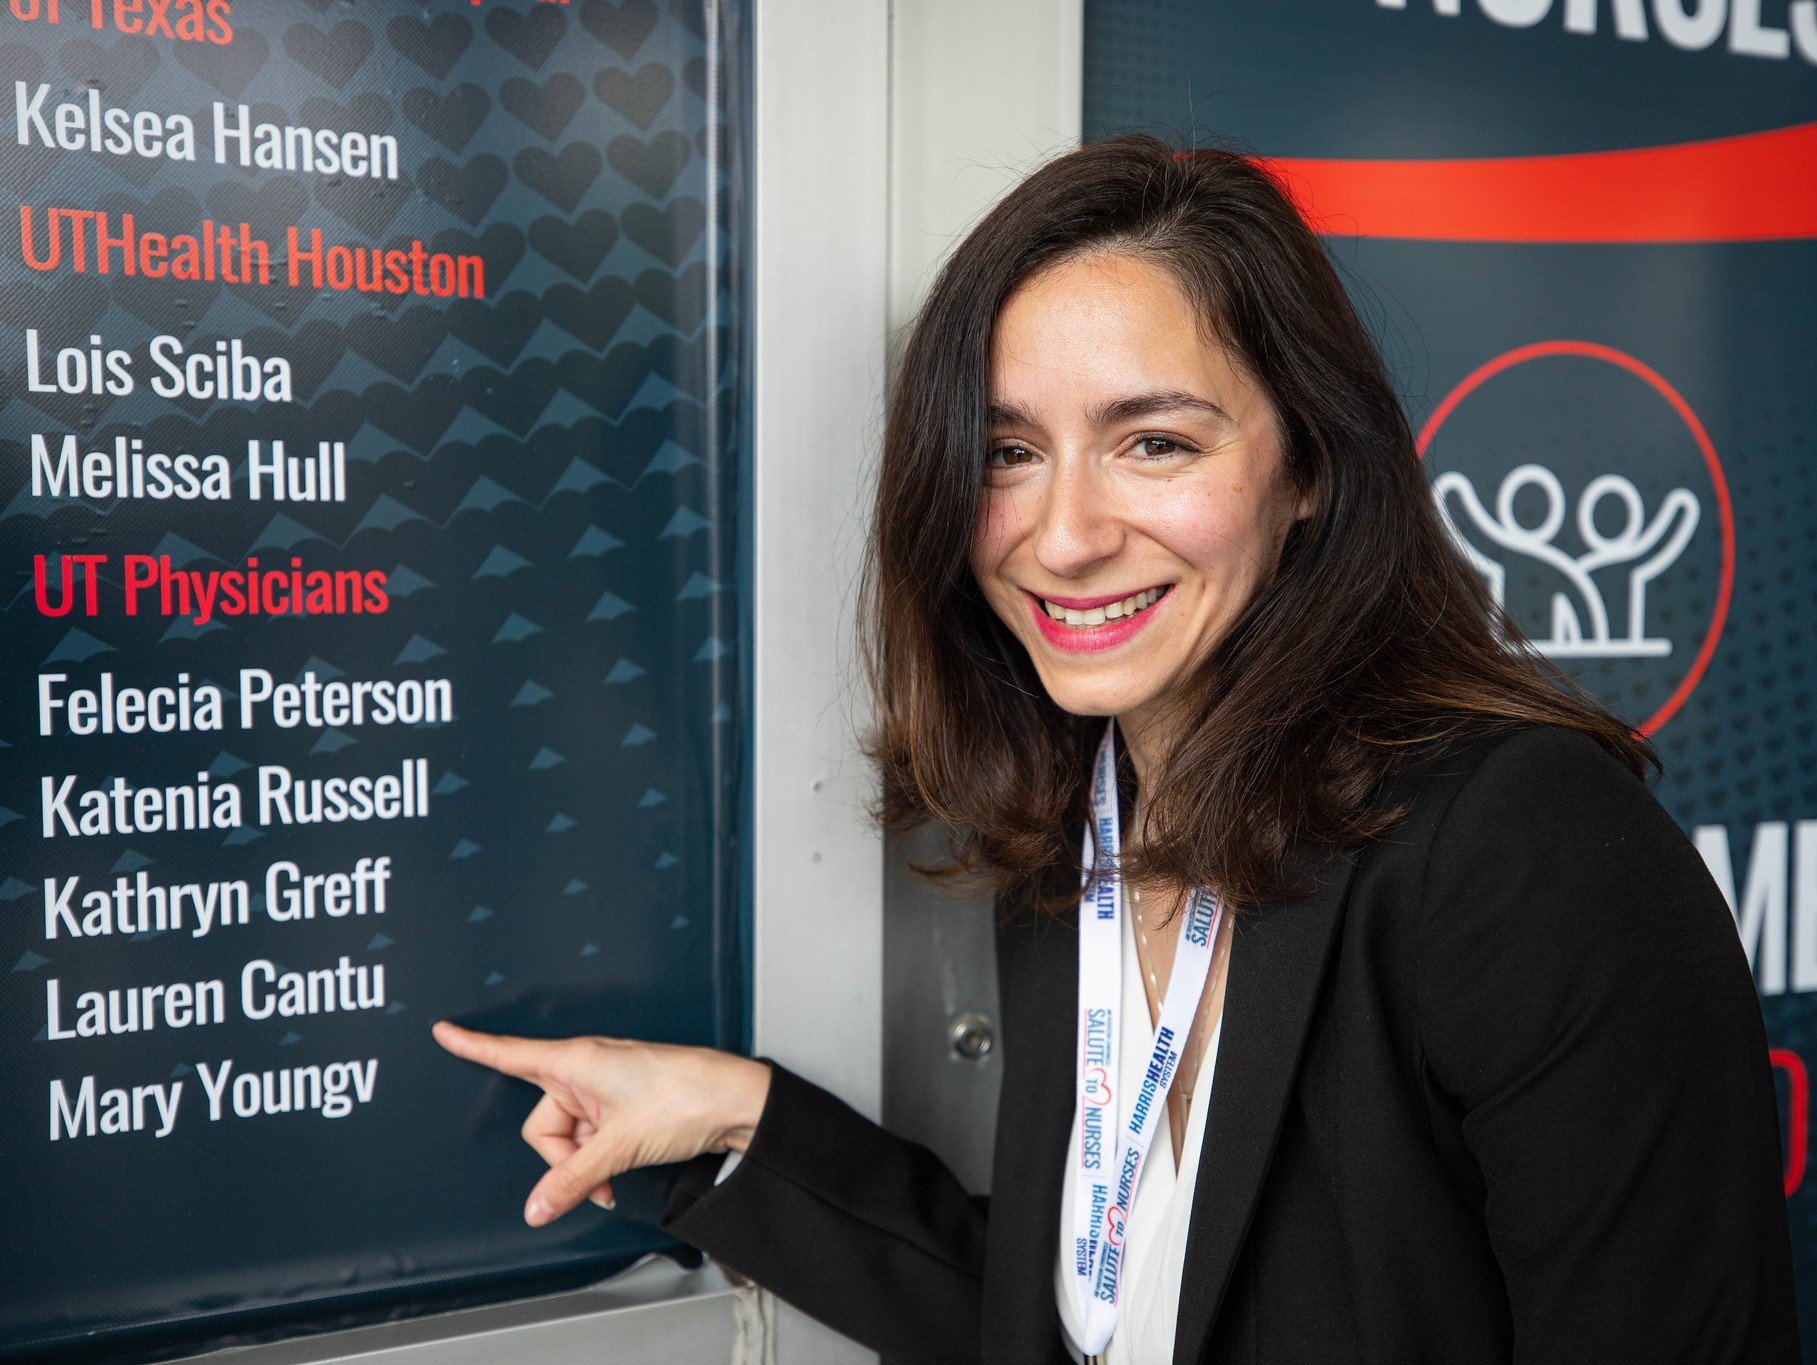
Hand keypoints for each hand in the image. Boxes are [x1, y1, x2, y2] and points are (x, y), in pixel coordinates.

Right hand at [431, 1020, 771, 1227]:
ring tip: (615, 1176)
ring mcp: (606, 1088)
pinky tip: (618, 1175)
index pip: (511, 1054)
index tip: (444, 1031)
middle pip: (543, 1121)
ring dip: (585, 1164)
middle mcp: (587, 1069)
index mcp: (576, 1061)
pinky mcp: (623, 1105)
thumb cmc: (684, 1097)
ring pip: (569, 1136)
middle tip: (594, 1176)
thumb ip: (573, 1179)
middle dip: (561, 1157)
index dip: (474, 1046)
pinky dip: (599, 1160)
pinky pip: (592, 1138)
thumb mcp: (619, 1145)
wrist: (735, 1101)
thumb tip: (538, 1207)